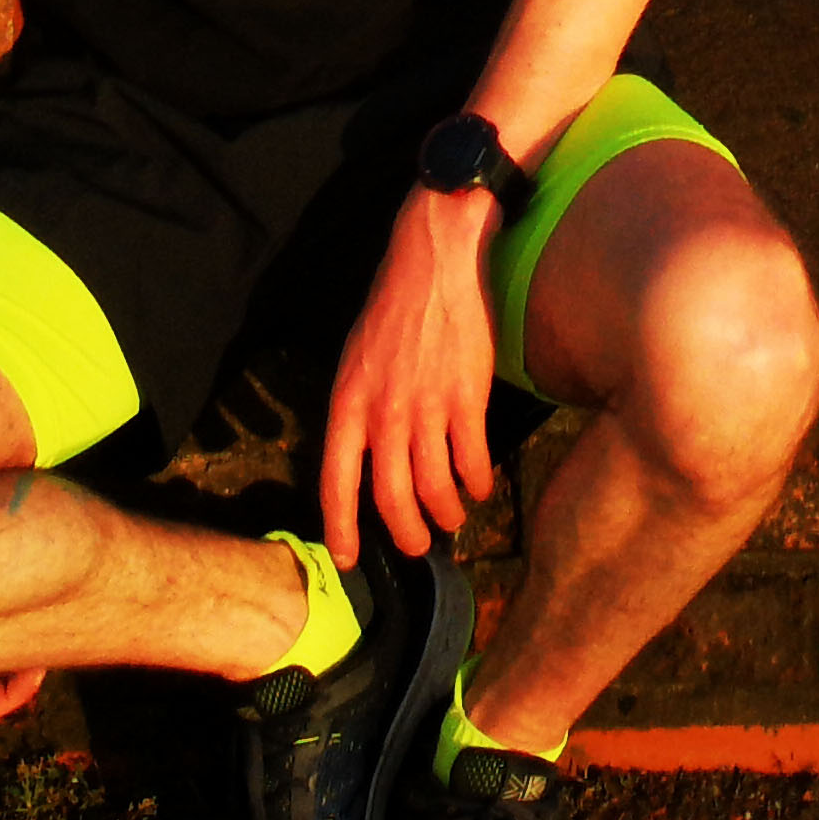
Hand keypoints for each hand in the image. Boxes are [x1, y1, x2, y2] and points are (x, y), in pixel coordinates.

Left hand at [316, 191, 505, 566]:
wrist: (434, 260)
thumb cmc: (391, 307)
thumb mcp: (354, 361)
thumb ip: (357, 411)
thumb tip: (366, 458)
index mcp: (347, 405)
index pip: (337, 485)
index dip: (342, 529)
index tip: (349, 559)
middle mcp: (383, 415)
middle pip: (392, 498)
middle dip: (407, 533)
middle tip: (420, 546)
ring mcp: (426, 407)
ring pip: (434, 486)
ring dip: (446, 513)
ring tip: (454, 519)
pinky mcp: (466, 396)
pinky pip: (471, 458)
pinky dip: (478, 481)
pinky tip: (481, 485)